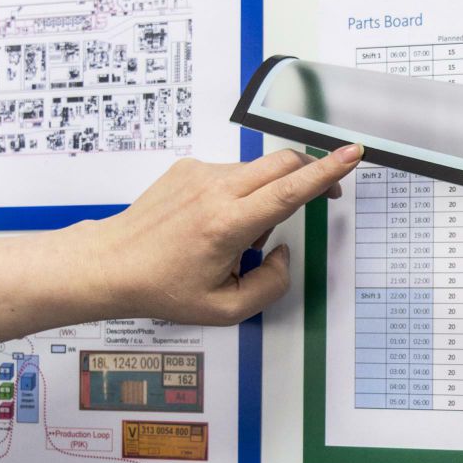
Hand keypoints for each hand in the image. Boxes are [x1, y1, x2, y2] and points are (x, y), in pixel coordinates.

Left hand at [69, 144, 361, 325]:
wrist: (111, 264)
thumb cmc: (163, 288)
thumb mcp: (226, 308)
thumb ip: (271, 284)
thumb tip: (282, 253)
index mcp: (227, 225)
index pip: (290, 190)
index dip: (327, 171)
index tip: (352, 154)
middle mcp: (216, 191)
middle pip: (283, 164)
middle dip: (311, 173)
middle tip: (324, 196)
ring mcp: (200, 174)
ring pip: (258, 171)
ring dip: (268, 195)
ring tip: (243, 236)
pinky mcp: (188, 167)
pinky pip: (232, 173)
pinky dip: (240, 193)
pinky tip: (217, 223)